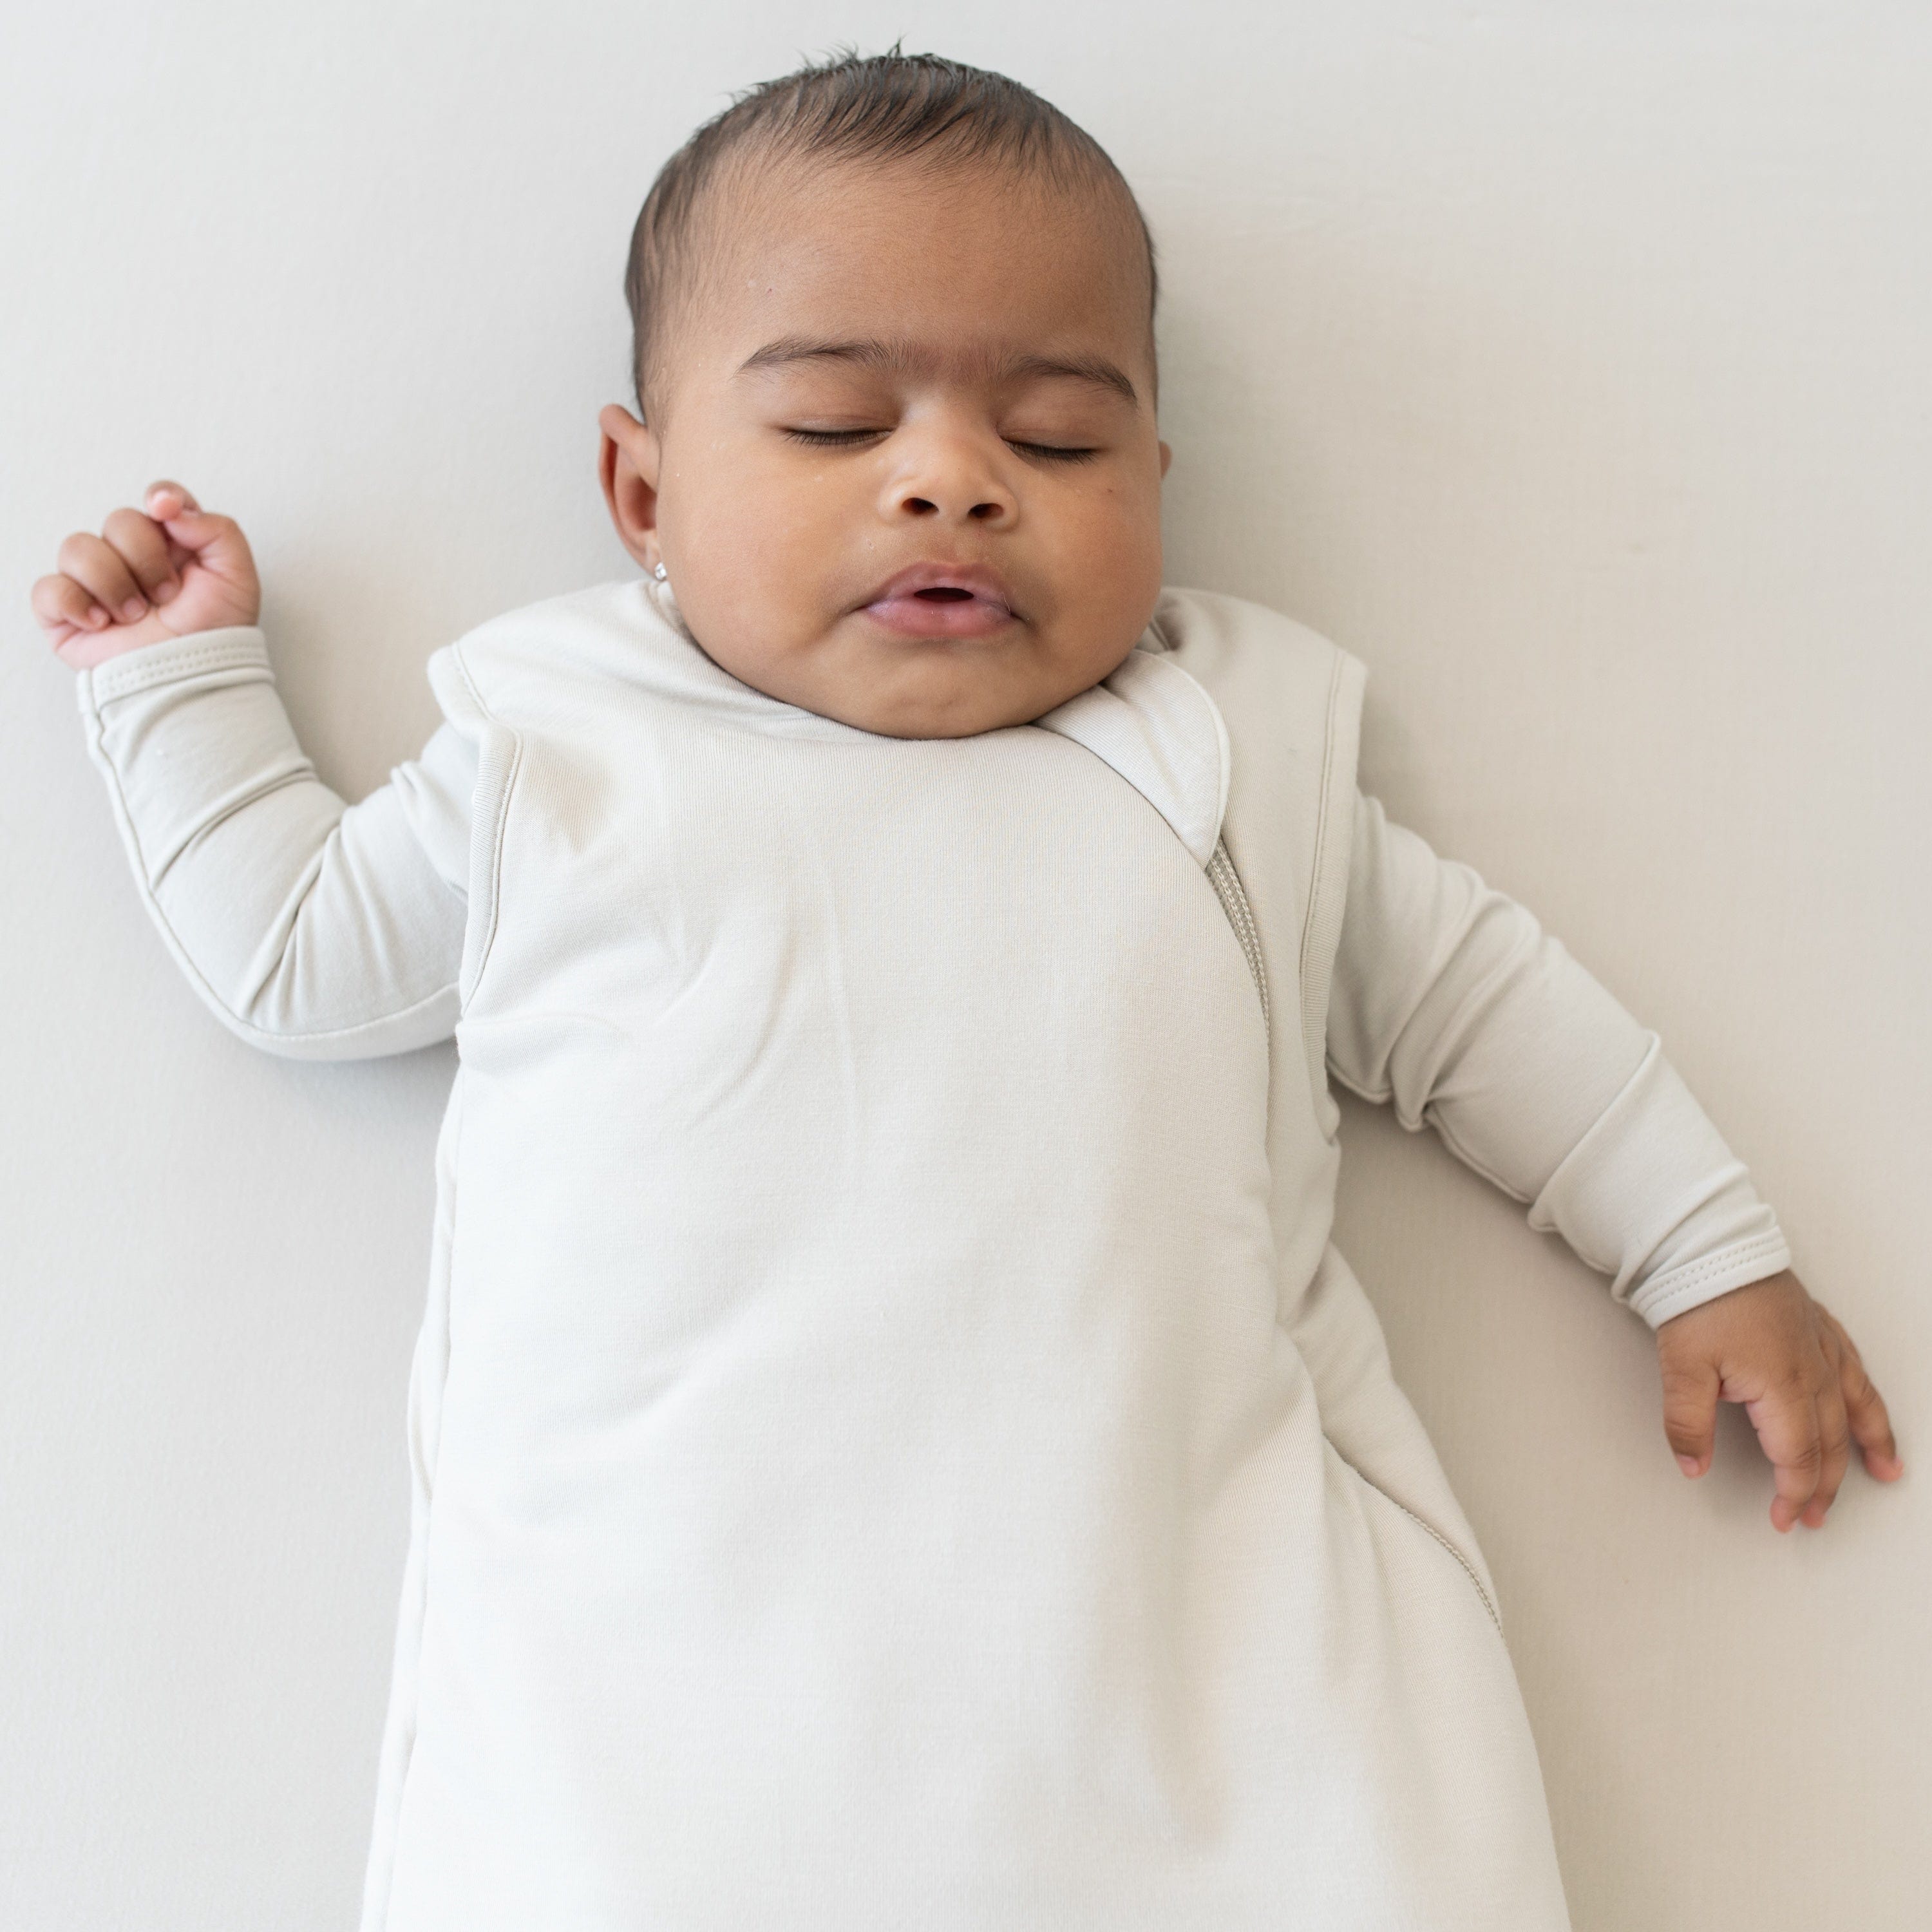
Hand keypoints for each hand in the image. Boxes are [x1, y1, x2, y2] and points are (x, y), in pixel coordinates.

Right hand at [32, 482, 259, 669]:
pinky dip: (75, 604)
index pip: (159, 499)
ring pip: (78, 548)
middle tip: (168, 596)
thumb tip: (169, 507)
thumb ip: (217, 529)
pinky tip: (103, 625)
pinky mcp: (67, 612)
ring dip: (113, 584)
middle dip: (146, 559)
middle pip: (119, 520)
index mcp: (173, 545)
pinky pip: (49, 588)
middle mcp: (132, 558)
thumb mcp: (237, 578)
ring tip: (138, 617)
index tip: (165, 510)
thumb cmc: (217, 635)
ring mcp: (96, 584)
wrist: (195, 680)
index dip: (161, 497)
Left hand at [1657, 1269, 1903, 1530]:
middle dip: (1825, 1485)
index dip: (1793, 1493)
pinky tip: (1872, 1410)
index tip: (1784, 1518)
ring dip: (1869, 1445)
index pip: (1797, 1457)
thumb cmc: (1699, 1300)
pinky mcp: (1818, 1328)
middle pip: (1828, 1442)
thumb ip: (1687, 1424)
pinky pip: (1857, 1372)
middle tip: (1816, 1516)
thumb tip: (1692, 1467)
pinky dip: (1870, 1399)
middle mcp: (1813, 1372)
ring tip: (1886, 1474)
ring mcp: (1821, 1348)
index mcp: (1783, 1388)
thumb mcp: (1681, 1368)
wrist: (1711, 1245)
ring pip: (1856, 1408)